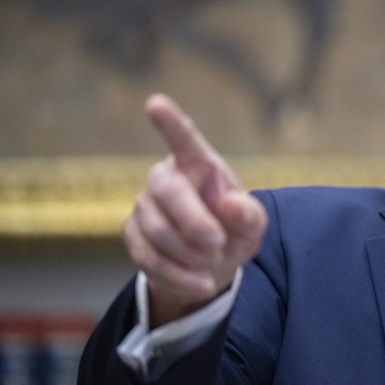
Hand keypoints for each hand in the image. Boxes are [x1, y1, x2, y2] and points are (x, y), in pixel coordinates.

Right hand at [123, 94, 266, 327]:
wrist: (209, 266)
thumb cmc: (233, 231)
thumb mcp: (252, 226)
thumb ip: (249, 215)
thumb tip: (231, 205)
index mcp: (198, 164)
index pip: (184, 138)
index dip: (170, 122)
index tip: (155, 102)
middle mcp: (165, 177)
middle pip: (167, 190)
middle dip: (193, 222)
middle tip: (217, 244)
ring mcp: (143, 205)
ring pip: (157, 231)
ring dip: (190, 255)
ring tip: (212, 264)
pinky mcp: (132, 234)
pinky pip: (148, 258)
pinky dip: (178, 275)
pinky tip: (199, 282)